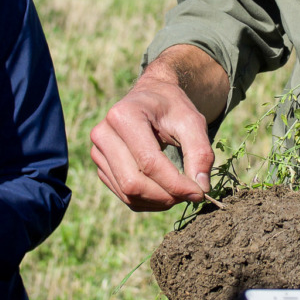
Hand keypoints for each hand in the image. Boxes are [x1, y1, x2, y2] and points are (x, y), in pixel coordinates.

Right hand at [90, 46, 228, 211]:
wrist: (151, 97)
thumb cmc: (172, 107)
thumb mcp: (192, 121)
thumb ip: (200, 152)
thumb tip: (201, 189)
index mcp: (123, 116)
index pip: (148, 163)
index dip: (175, 184)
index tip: (199, 193)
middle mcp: (103, 134)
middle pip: (133, 183)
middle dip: (166, 195)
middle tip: (191, 194)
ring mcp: (98, 152)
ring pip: (127, 194)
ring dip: (159, 201)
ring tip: (181, 191)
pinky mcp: (101, 166)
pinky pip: (125, 196)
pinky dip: (149, 201)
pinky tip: (166, 191)